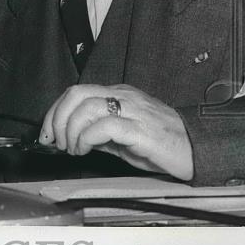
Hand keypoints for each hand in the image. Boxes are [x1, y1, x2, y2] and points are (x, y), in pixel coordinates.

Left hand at [39, 84, 193, 180]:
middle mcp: (123, 97)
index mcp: (119, 94)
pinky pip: (104, 126)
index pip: (76, 92)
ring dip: (70, 130)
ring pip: (87, 106)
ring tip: (73, 149)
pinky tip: (85, 150)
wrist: (197, 151)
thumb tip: (71, 138)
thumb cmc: (162, 145)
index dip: (54, 111)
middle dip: (56, 118)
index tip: (47, 133)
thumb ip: (98, 133)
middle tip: (55, 142)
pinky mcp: (140, 130)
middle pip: (77, 94)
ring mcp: (133, 110)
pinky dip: (86, 137)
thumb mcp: (123, 137)